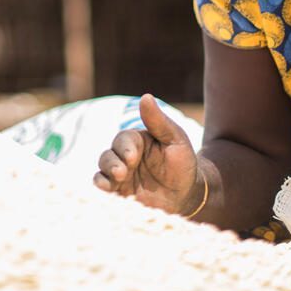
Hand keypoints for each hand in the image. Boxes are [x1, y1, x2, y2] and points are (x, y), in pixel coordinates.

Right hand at [93, 94, 201, 214]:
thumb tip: (145, 97)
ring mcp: (120, 175)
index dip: (125, 147)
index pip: (123, 140)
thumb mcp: (175, 139)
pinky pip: (104, 188)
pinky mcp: (119, 192)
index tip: (132, 157)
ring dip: (105, 175)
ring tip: (116, 181)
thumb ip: (158, 121)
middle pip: (109, 155)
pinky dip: (101, 188)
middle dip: (112, 163)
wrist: (188, 194)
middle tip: (122, 172)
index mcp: (136, 142)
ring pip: (103, 170)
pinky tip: (106, 191)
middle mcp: (124, 157)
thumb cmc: (182, 162)